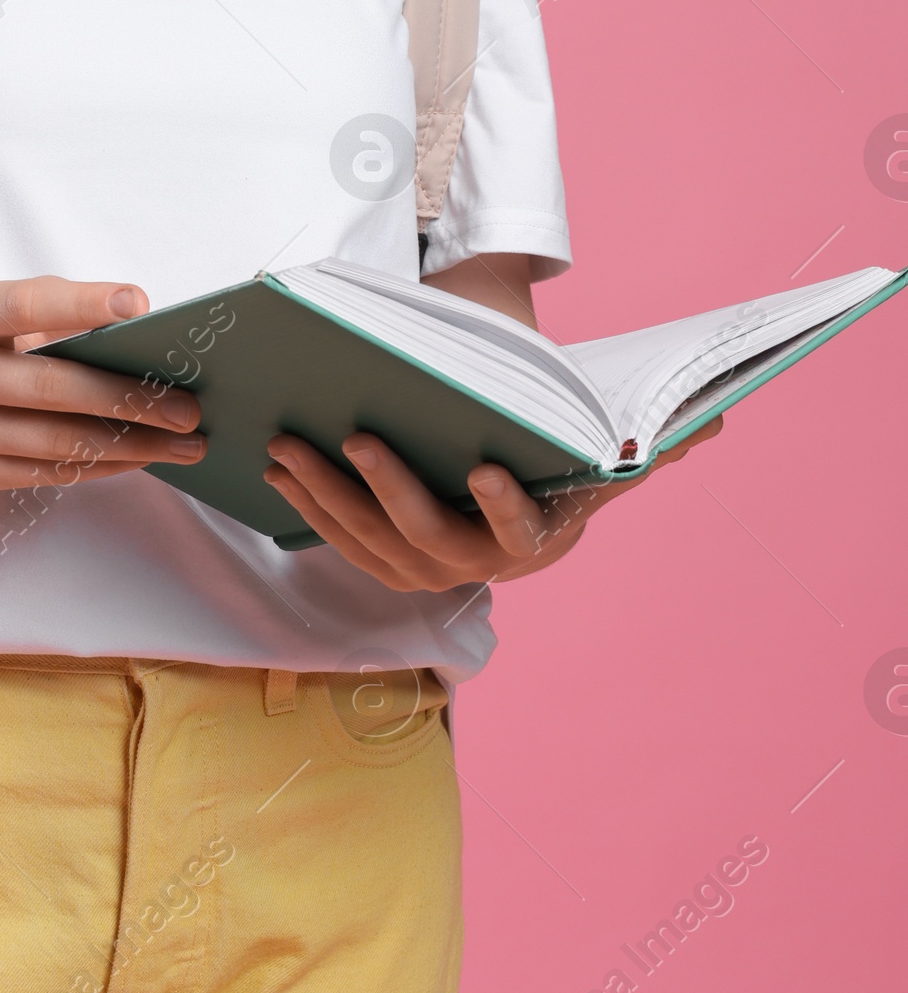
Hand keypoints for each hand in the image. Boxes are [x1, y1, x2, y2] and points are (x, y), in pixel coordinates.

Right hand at [0, 275, 205, 492]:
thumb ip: (45, 316)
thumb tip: (137, 336)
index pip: (27, 305)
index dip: (83, 304)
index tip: (141, 305)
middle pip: (53, 388)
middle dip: (129, 400)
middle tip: (188, 408)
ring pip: (56, 442)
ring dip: (130, 446)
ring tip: (181, 444)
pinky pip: (45, 472)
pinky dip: (100, 465)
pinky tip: (138, 458)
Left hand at [263, 416, 723, 589]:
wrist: (519, 499)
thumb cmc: (553, 463)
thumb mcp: (598, 452)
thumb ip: (650, 444)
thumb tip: (712, 423)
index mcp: (536, 537)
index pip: (523, 531)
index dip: (506, 505)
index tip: (488, 469)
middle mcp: (480, 565)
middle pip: (429, 535)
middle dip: (388, 488)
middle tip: (355, 437)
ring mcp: (428, 570)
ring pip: (372, 542)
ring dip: (326, 497)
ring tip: (290, 446)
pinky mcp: (388, 564)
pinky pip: (343, 542)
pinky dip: (309, 508)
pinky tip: (279, 469)